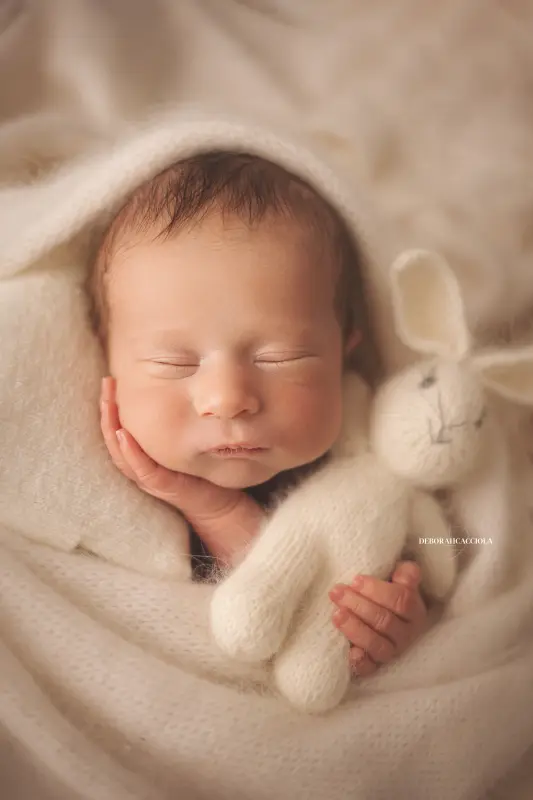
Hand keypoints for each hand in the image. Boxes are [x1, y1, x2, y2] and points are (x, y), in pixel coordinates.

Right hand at [100, 376, 264, 565]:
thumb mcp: (191, 443)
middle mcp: (143, 468)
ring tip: (107, 403)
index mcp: (147, 457)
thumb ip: (184, 424)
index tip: (110, 381)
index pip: (122, 430)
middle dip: (108, 411)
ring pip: (122, 454)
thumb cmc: (207, 473)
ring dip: (112, 427)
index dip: (113, 407)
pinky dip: (130, 453)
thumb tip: (184, 388)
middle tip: (105, 384)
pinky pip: (142, 470)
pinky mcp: (165, 488)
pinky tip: (124, 435)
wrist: (225, 507)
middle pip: (115, 439)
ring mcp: (152, 479)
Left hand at [328, 561, 428, 677]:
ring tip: (336, 614)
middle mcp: (406, 634)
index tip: (355, 580)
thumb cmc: (387, 594)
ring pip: (377, 644)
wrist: (385, 618)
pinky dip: (360, 662)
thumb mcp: (399, 581)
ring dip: (355, 628)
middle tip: (337, 592)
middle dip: (358, 605)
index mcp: (414, 611)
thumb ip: (405, 574)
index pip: (401, 600)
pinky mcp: (376, 667)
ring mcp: (392, 652)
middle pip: (385, 621)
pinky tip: (349, 652)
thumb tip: (405, 570)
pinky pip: (369, 668)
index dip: (377, 590)